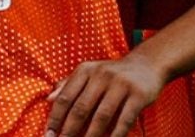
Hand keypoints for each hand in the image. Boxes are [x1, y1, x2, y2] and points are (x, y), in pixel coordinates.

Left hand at [46, 55, 164, 136]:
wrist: (146, 64)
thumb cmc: (111, 74)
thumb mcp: (88, 73)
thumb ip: (68, 85)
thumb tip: (49, 99)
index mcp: (85, 70)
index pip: (65, 97)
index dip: (55, 117)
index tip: (48, 134)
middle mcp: (101, 75)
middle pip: (81, 108)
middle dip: (69, 130)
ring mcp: (121, 85)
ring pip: (102, 116)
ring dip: (91, 135)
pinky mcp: (139, 95)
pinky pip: (125, 119)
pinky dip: (116, 135)